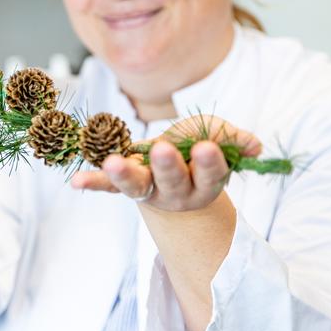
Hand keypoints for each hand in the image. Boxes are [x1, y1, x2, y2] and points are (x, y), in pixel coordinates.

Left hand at [70, 115, 261, 210]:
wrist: (172, 174)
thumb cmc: (196, 151)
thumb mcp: (217, 138)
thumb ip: (232, 139)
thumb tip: (254, 146)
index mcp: (203, 182)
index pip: (210, 174)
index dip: (209, 162)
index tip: (208, 147)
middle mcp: (176, 192)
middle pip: (173, 181)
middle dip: (169, 165)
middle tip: (163, 149)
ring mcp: (148, 190)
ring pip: (138, 186)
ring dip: (125, 174)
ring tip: (112, 163)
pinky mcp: (124, 185)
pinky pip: (107, 188)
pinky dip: (93, 184)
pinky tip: (76, 182)